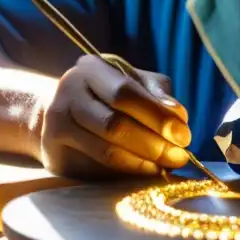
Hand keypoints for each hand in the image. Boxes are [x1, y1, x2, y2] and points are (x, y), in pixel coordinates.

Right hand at [37, 55, 191, 178]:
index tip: (183, 135)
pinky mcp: (56, 153)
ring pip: (106, 150)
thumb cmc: (108, 96)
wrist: (62, 113)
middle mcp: (69, 91)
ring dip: (143, 162)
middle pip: (114, 124)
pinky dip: (127, 171)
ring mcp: (57, 123)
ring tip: (166, 165)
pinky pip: (98, 168)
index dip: (157, 116)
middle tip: (179, 156)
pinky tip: (146, 170)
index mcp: (91, 68)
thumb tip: (178, 117)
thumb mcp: (134, 83)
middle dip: (153, 143)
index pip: (125, 92)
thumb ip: (157, 95)